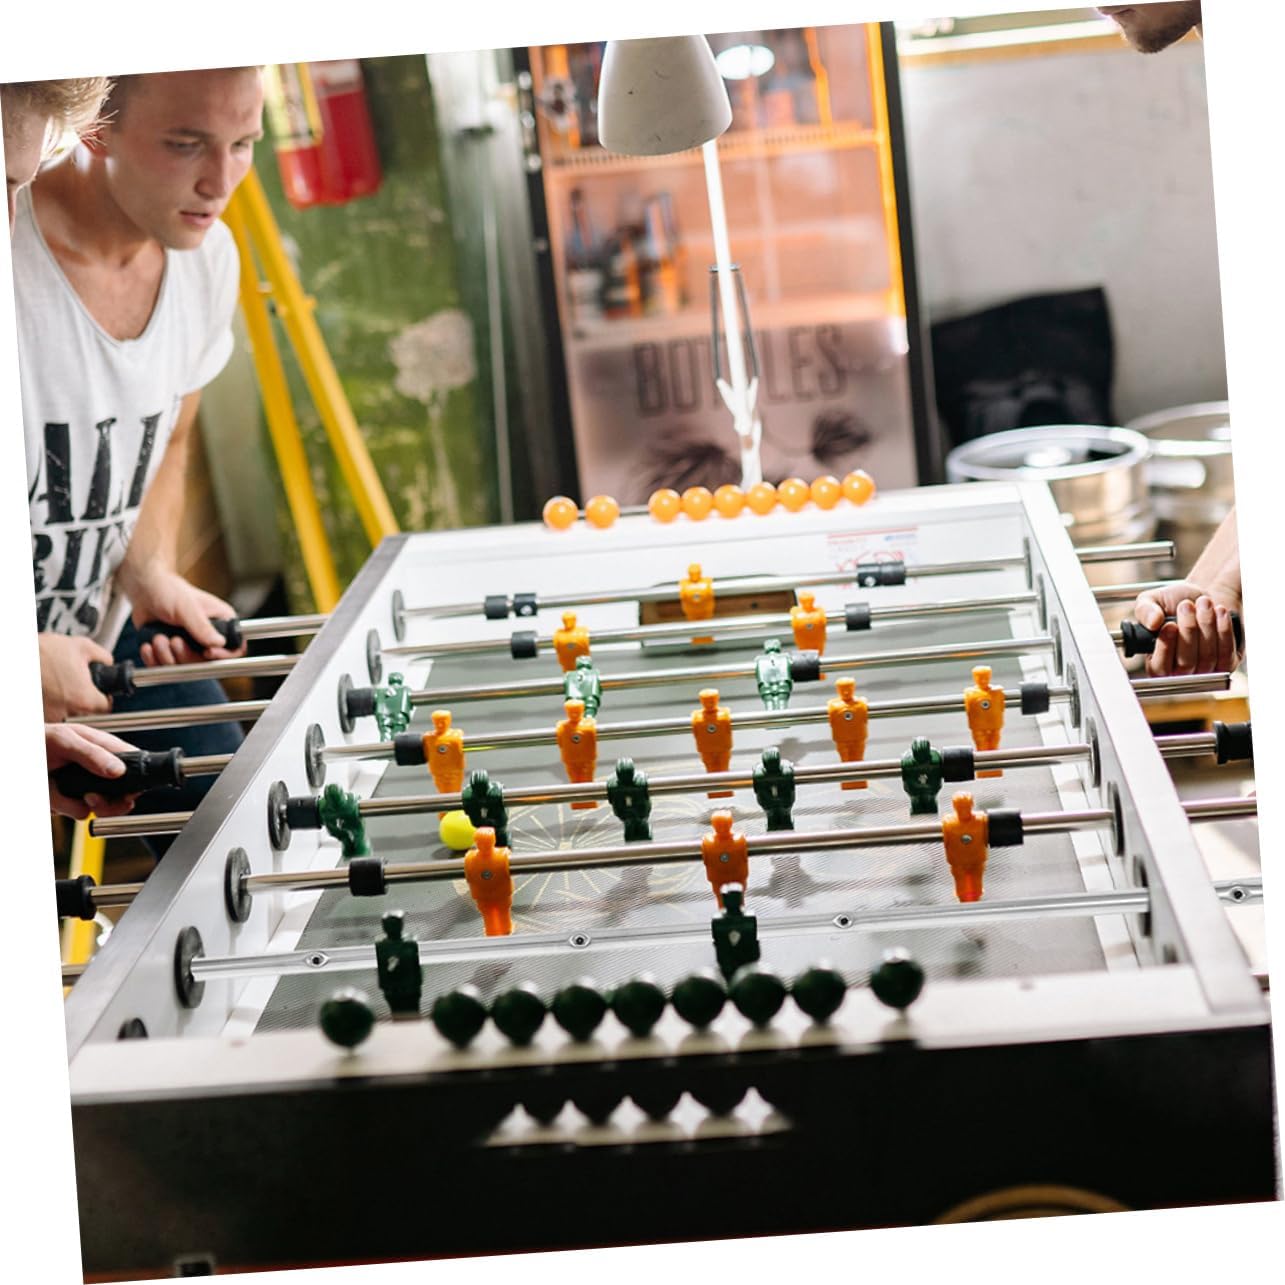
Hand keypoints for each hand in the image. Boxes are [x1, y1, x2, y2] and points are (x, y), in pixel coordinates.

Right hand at [38, 633, 114, 720]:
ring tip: (55, 684)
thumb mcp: (81, 646)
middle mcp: (67, 712)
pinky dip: (49, 703)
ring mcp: (49, 718)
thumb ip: (102, 656)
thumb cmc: (42, 652)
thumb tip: (108, 661)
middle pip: (86, 711)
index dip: (105, 697)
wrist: (12, 657)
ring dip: (64, 701)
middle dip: (82, 697)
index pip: (106, 707)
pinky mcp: (36, 718)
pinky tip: (45, 690)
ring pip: (66, 713)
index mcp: (84, 699)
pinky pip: (49, 713)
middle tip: (72, 682)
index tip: (101, 692)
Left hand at [46, 724, 139, 819]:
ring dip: (74, 803)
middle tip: (90, 797)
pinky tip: (52, 793)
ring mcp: (86, 787)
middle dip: (108, 804)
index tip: (123, 793)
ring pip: (99, 809)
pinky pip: (78, 812)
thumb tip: (118, 770)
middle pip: (123, 796)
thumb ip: (93, 754)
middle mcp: (100, 770)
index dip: (134, 783)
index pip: (135, 767)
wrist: (14, 758)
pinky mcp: (71, 800)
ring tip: (57, 789)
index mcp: (106, 749)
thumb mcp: (65, 740)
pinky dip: (61, 806)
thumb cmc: (39, 739)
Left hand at [128, 568, 246, 664]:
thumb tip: (219, 643)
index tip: (207, 652)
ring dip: (166, 656)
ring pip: (185, 667)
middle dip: (185, 655)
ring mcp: (190, 645)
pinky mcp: (172, 651)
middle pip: (206, 663)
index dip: (223, 655)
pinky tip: (148, 645)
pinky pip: (166, 667)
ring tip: (157, 638)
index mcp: (222, 622)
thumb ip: (202, 627)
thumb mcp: (187, 607)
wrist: (145, 590)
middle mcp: (208, 636)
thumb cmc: (169, 590)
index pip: (235, 647)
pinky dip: (154, 660)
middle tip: (174, 641)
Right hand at [1133, 580, 1242, 676]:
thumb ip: (1144, 610)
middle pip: (1185, 663)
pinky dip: (1224, 629)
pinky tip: (1219, 611)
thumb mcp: (1151, 601)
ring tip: (1203, 602)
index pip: (1159, 668)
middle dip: (1188, 629)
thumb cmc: (1174, 603)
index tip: (1170, 625)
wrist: (1204, 599)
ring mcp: (1205, 671)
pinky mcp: (1228, 664)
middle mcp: (1180, 673)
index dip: (1165, 648)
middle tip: (1186, 604)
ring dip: (1206, 624)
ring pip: (1207, 657)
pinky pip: (1226, 653)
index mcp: (1156, 662)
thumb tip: (1152, 623)